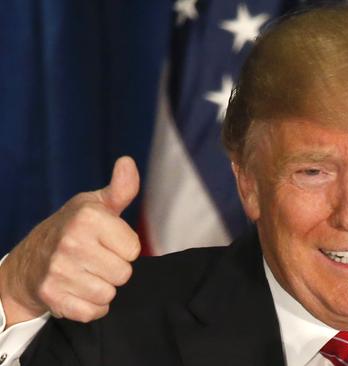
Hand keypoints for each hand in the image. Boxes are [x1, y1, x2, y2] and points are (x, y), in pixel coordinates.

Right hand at [0, 156, 140, 325]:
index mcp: (88, 218)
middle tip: (96, 259)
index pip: (134, 249)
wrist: (29, 261)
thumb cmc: (72, 229)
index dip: (124, 248)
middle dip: (115, 269)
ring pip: (109, 294)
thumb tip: (127, 162)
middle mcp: (71, 243)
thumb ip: (120, 189)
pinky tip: (79, 290)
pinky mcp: (52, 296)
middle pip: (124, 274)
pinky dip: (91, 306)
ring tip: (86, 273)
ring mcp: (58, 271)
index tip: (107, 241)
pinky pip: (93, 312)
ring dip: (103, 288)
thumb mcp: (95, 205)